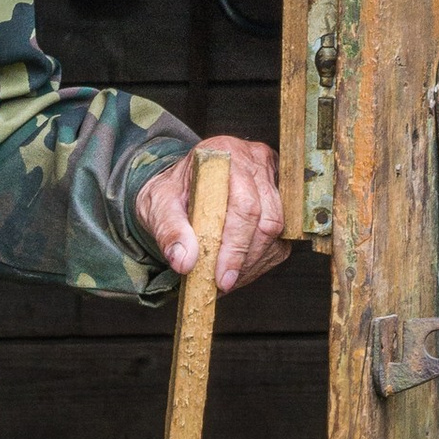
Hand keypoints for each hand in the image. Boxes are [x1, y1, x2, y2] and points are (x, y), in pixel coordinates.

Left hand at [133, 135, 288, 290]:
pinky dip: (259, 260)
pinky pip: (280, 237)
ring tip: (225, 278)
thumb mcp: (158, 207)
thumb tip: (184, 262)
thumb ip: (169, 231)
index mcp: (225, 154)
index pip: (244, 204)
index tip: (222, 277)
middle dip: (245, 258)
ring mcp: (271, 178)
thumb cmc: (170, 193)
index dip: (235, 246)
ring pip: (277, 231)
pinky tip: (237, 268)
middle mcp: (255, 161)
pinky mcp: (279, 197)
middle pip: (266, 219)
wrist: (177, 187)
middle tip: (223, 283)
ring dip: (253, 262)